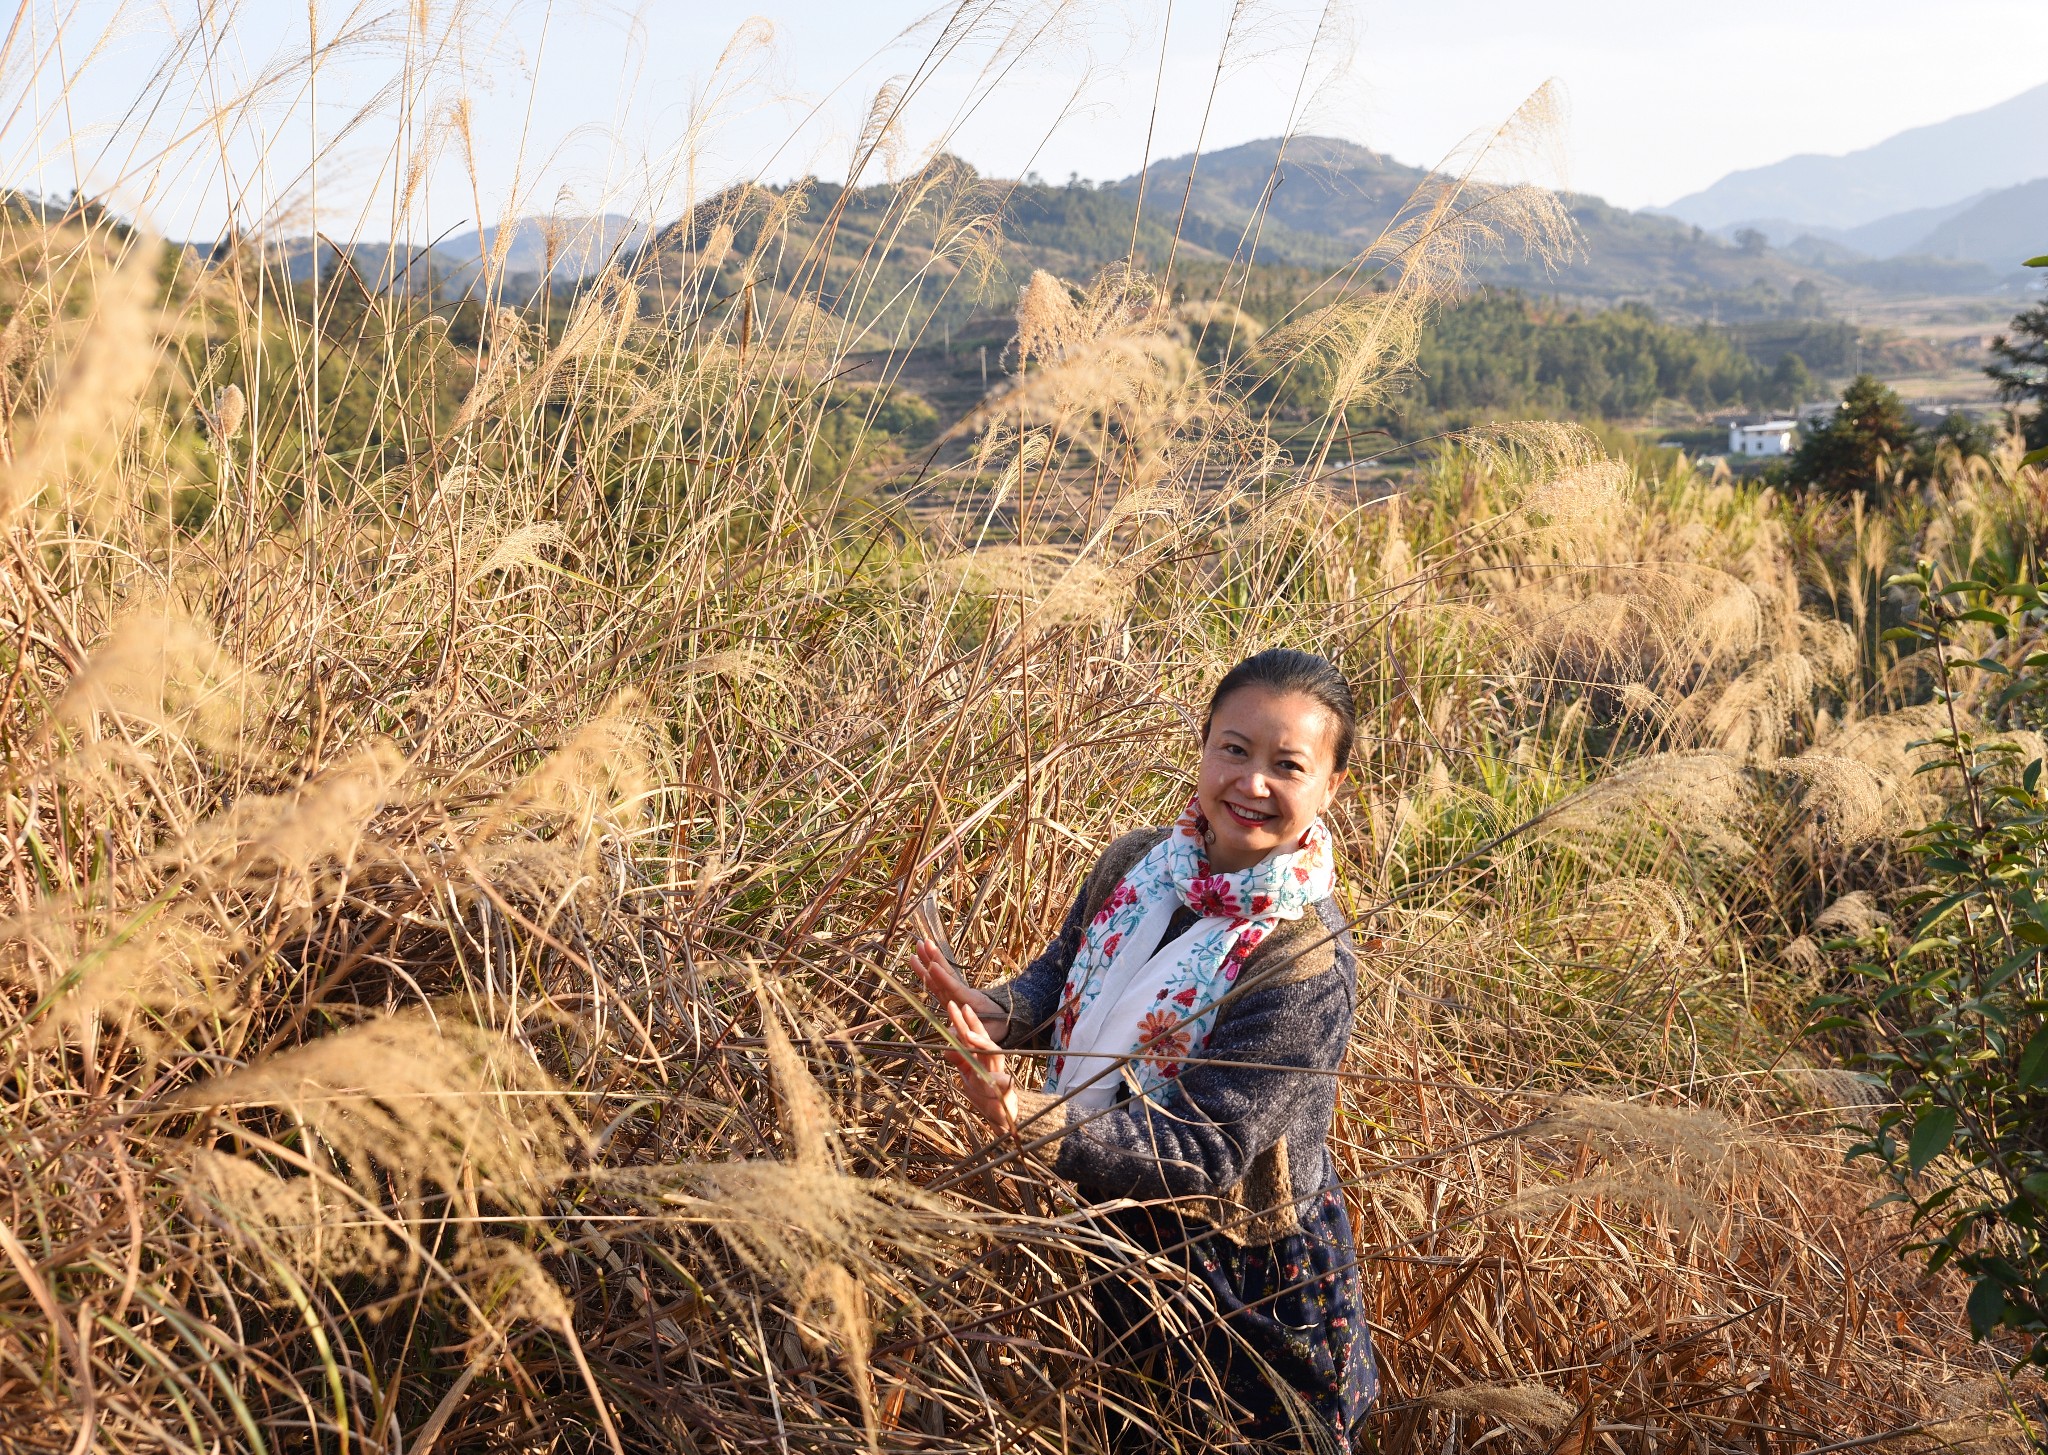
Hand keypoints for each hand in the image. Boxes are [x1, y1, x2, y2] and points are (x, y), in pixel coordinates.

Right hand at [910, 938, 1008, 1043]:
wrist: (1005, 1021)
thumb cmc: (996, 1027)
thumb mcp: (984, 1033)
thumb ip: (968, 1033)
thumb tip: (949, 1034)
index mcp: (969, 1001)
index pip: (954, 987)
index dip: (943, 978)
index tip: (933, 966)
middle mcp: (961, 993)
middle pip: (946, 974)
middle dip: (935, 959)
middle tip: (924, 943)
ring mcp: (957, 992)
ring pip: (942, 974)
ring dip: (931, 959)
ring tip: (920, 943)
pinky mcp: (954, 994)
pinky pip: (941, 980)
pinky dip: (931, 970)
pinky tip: (924, 960)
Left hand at [943, 998, 1017, 1135]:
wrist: (1002, 1115)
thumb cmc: (985, 1093)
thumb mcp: (968, 1076)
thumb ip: (960, 1061)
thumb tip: (946, 1049)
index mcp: (981, 1058)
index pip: (971, 1036)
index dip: (963, 1021)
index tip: (954, 1005)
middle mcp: (991, 1062)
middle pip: (982, 1039)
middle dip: (972, 1023)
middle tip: (962, 1008)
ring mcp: (999, 1075)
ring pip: (994, 1056)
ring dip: (982, 1045)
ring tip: (969, 1035)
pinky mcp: (1006, 1092)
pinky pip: (1005, 1085)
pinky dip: (1002, 1081)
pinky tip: (996, 1078)